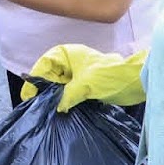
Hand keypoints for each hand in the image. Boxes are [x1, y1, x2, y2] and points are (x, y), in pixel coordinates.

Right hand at [19, 46, 148, 111]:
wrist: (135, 81)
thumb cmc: (110, 76)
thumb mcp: (85, 85)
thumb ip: (66, 95)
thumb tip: (56, 108)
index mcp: (67, 53)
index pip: (43, 65)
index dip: (34, 81)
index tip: (29, 97)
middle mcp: (70, 61)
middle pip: (49, 75)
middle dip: (44, 90)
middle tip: (39, 107)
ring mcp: (77, 73)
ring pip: (58, 85)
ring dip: (55, 97)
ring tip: (49, 111)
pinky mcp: (84, 84)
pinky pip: (68, 92)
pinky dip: (64, 100)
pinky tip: (62, 110)